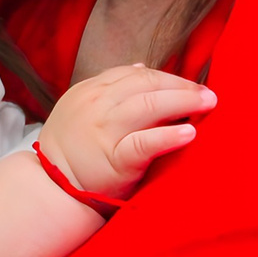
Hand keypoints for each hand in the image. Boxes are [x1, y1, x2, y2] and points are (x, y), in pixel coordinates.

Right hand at [39, 63, 214, 200]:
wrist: (50, 189)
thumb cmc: (73, 151)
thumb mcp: (81, 109)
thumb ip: (110, 89)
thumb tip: (141, 66)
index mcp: (90, 91)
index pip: (135, 74)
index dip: (166, 77)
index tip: (188, 85)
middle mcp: (97, 106)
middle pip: (146, 84)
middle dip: (181, 86)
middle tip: (207, 94)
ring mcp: (105, 131)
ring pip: (149, 105)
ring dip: (183, 102)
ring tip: (207, 104)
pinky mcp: (115, 160)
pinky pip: (144, 143)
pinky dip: (169, 136)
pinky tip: (189, 134)